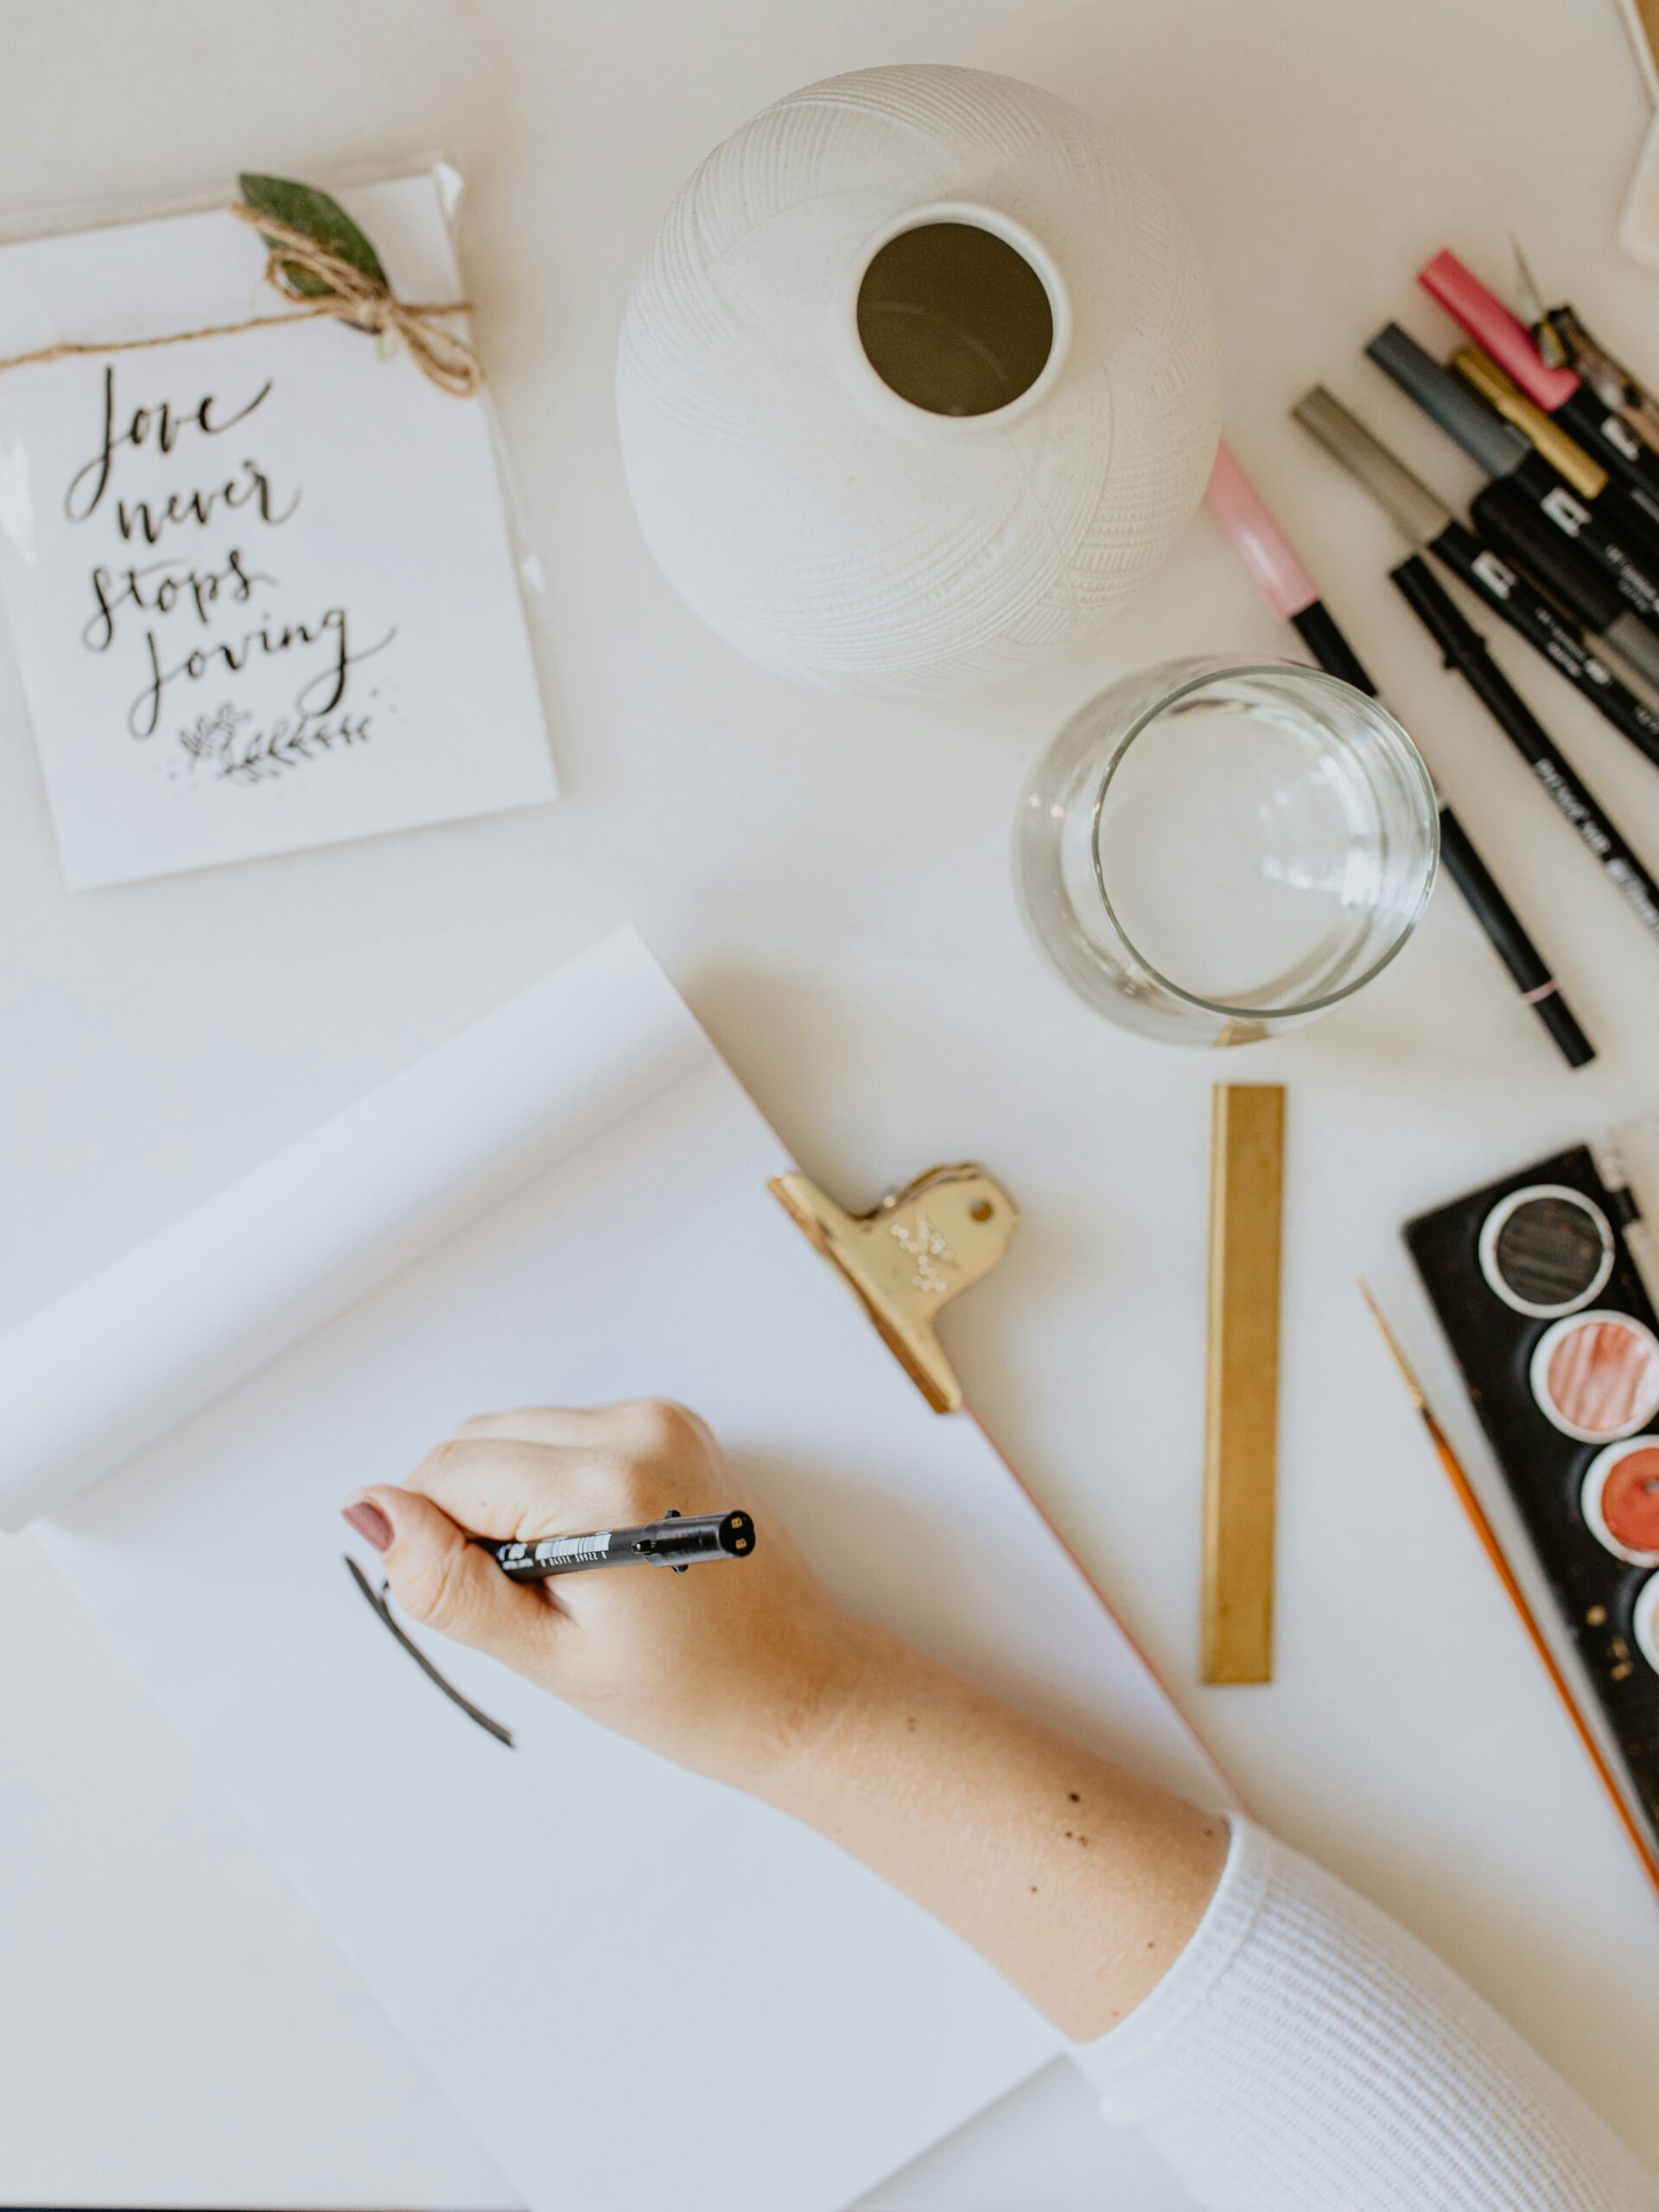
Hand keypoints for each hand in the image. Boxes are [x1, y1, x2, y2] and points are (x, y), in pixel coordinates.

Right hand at [342, 1400, 865, 1792]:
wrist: (803, 1687)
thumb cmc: (692, 1694)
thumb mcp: (550, 1657)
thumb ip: (449, 1582)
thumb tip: (369, 1511)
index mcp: (606, 1485)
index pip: (448, 1472)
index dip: (441, 1544)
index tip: (497, 1604)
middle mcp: (637, 1428)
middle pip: (476, 1441)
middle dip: (471, 1516)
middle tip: (539, 1601)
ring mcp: (661, 1418)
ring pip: (515, 1434)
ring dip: (511, 1498)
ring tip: (577, 1581)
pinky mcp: (673, 1423)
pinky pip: (564, 1436)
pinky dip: (553, 1485)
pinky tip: (600, 1552)